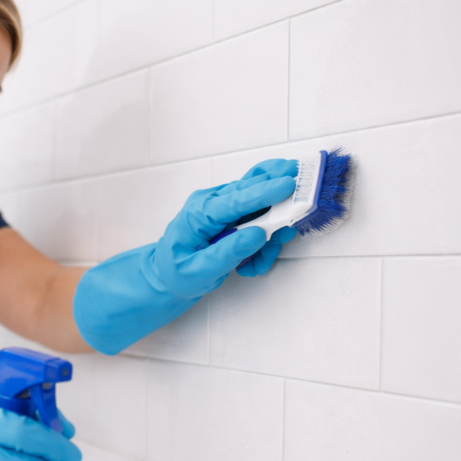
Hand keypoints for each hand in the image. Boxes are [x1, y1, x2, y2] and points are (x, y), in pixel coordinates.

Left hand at [73, 159, 296, 354]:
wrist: (165, 276)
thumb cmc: (176, 273)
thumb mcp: (198, 271)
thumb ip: (227, 253)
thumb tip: (257, 235)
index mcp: (198, 212)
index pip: (236, 198)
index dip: (264, 191)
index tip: (290, 184)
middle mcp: (212, 202)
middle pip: (253, 192)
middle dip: (279, 207)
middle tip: (294, 221)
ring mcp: (224, 206)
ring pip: (262, 208)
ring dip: (270, 236)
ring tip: (258, 264)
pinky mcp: (234, 214)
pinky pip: (260, 220)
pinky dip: (265, 241)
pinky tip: (255, 262)